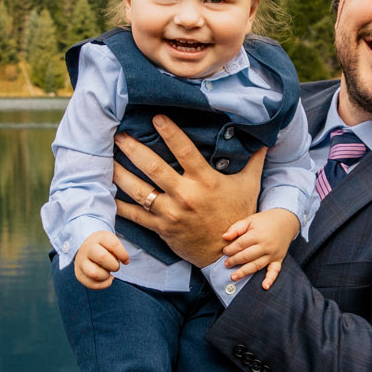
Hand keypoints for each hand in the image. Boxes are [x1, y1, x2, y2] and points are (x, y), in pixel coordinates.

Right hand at [73, 230, 129, 288]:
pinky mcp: (79, 273)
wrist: (86, 247)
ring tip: (108, 273)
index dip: (123, 255)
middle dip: (114, 265)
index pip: (114, 245)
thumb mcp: (111, 242)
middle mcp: (87, 248)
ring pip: (94, 273)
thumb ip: (119, 250)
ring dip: (106, 276)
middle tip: (115, 266)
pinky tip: (106, 279)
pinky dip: (103, 284)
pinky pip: (91, 284)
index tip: (125, 260)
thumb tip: (125, 262)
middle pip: (102, 258)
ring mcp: (81, 261)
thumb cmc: (103, 246)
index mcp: (98, 238)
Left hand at [114, 117, 263, 266]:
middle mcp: (186, 195)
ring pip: (139, 190)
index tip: (156, 117)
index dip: (170, 132)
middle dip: (134, 149)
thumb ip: (254, 160)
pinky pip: (136, 215)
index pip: (185, 151)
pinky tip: (106, 192)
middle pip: (154, 168)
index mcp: (205, 181)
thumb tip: (266, 138)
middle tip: (119, 135)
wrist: (227, 254)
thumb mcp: (249, 186)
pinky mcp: (162, 228)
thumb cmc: (237, 215)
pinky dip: (119, 204)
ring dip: (120, 173)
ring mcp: (171, 213)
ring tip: (107, 158)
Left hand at [221, 208, 300, 289]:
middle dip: (235, 261)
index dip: (231, 249)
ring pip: (257, 265)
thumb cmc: (265, 221)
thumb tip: (224, 237)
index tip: (224, 251)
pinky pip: (275, 271)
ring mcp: (273, 254)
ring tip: (234, 277)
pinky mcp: (278, 259)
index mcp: (257, 234)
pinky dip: (270, 279)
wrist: (286, 221)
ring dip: (245, 272)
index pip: (241, 244)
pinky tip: (264, 286)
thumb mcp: (250, 220)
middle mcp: (266, 245)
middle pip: (247, 256)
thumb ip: (237, 228)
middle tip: (226, 264)